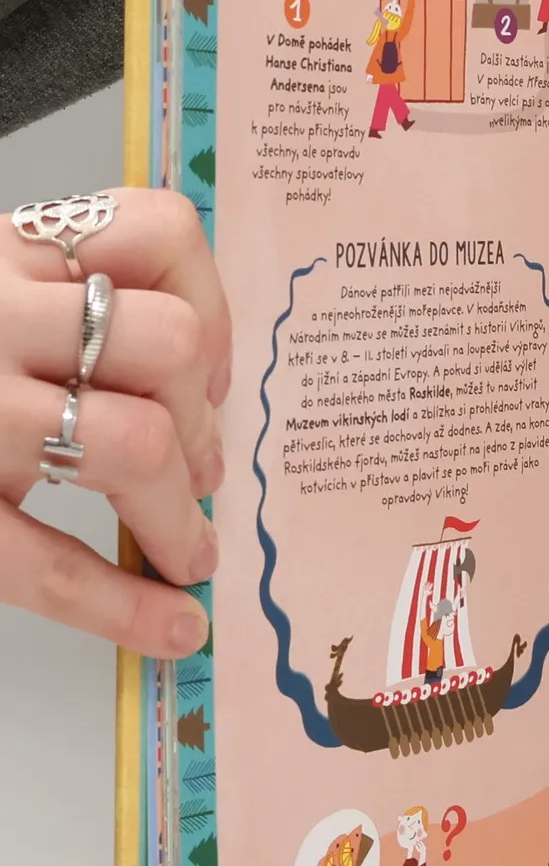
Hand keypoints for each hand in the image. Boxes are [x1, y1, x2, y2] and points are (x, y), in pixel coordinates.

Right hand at [2, 190, 229, 656]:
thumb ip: (74, 310)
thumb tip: (203, 403)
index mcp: (7, 257)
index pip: (156, 237)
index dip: (211, 310)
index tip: (207, 374)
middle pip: (168, 343)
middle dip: (202, 419)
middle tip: (197, 472)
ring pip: (136, 442)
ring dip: (177, 512)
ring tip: (183, 545)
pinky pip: (53, 563)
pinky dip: (127, 607)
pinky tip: (172, 628)